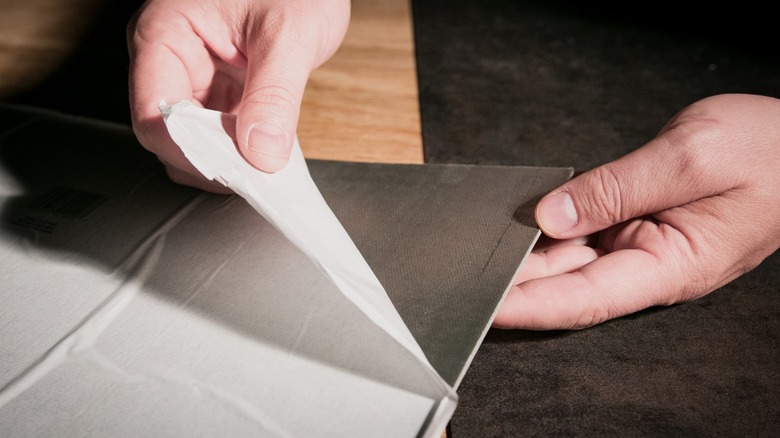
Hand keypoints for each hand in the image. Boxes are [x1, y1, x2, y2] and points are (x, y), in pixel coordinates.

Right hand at [127, 0, 349, 191]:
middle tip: (256, 171)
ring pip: (196, 141)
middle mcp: (172, 58)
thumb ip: (275, 93)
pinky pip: (222, 134)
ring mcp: (196, 77)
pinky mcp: (221, 91)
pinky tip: (269, 151)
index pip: (154, 113)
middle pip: (170, 135)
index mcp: (165, 33)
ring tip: (267, 160)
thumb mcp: (290, 34)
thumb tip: (261, 151)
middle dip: (212, 159)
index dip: (189, 150)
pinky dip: (244, 150)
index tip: (232, 169)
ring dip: (230, 158)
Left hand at [494, 93, 779, 329]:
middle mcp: (649, 264)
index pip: (584, 299)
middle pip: (566, 283)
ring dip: (524, 258)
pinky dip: (548, 228)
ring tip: (473, 251)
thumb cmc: (767, 151)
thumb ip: (616, 189)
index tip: (484, 305)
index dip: (530, 306)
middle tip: (460, 276)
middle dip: (513, 284)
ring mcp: (640, 245)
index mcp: (669, 267)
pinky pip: (583, 231)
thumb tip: (551, 214)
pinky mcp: (635, 223)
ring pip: (569, 259)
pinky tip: (515, 223)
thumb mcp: (690, 158)